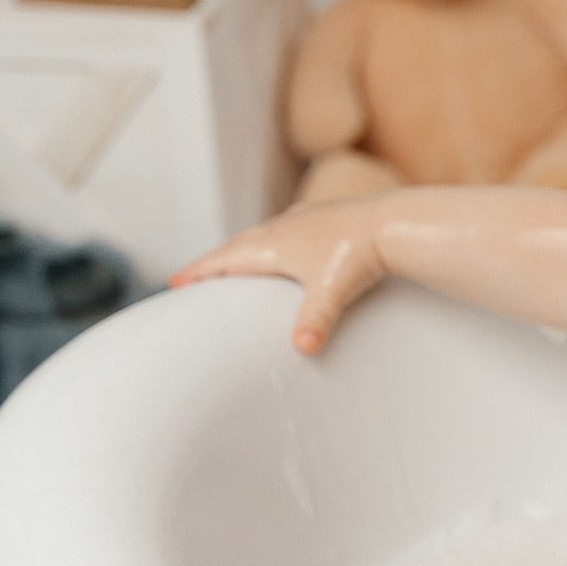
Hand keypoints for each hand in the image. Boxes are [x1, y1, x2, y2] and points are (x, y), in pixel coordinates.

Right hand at [169, 198, 389, 355]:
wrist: (393, 223)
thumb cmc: (360, 255)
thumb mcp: (332, 291)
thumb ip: (315, 321)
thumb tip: (302, 348)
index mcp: (274, 245)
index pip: (224, 259)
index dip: (198, 272)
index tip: (173, 282)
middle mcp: (282, 228)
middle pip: (236, 246)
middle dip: (213, 262)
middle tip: (192, 277)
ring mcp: (303, 220)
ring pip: (261, 235)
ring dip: (241, 250)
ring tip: (232, 265)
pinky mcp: (323, 218)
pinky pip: (285, 231)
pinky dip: (271, 242)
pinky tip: (282, 249)